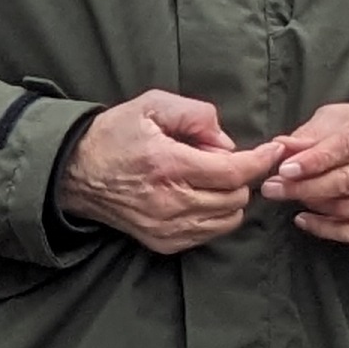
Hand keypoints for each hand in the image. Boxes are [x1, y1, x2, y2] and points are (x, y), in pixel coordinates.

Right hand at [58, 90, 287, 254]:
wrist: (74, 173)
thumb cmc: (114, 136)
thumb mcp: (151, 105)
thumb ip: (195, 114)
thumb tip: (225, 142)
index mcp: (167, 164)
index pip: (233, 172)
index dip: (260, 161)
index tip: (274, 151)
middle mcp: (169, 201)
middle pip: (236, 197)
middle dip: (241, 177)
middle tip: (223, 160)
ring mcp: (166, 226)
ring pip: (228, 219)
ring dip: (231, 198)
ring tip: (211, 179)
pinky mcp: (162, 242)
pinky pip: (209, 234)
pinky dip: (215, 216)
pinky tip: (200, 198)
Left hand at [262, 99, 348, 243]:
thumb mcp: (340, 118)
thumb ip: (312, 133)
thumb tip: (281, 147)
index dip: (314, 160)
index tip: (284, 170)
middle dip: (306, 186)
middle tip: (274, 188)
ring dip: (314, 205)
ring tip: (289, 197)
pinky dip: (327, 229)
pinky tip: (305, 219)